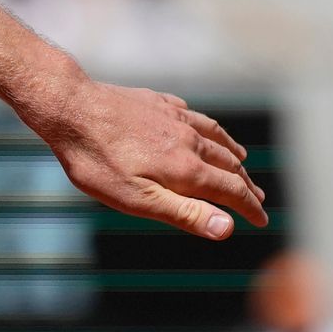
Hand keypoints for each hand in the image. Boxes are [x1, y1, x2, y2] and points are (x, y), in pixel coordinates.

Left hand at [32, 78, 267, 240]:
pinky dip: (208, 126)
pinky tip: (203, 127)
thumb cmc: (97, 161)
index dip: (249, 207)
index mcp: (187, 169)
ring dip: (234, 153)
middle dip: (245, 184)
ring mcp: (174, 118)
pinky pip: (193, 115)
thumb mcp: (137, 199)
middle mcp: (189, 141)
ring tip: (243, 161)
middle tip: (257, 197)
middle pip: (229, 164)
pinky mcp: (157, 102)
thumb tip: (227, 228)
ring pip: (216, 136)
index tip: (262, 219)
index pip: (232, 191)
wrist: (70, 108)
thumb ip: (184, 213)